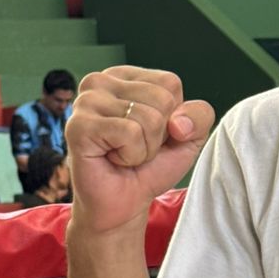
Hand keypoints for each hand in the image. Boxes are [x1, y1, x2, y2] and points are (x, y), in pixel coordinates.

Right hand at [65, 65, 214, 235]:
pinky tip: (112, 158)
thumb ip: (200, 115)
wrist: (125, 202)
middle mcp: (100, 81)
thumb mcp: (189, 137)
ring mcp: (86, 101)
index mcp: (125, 76)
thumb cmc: (151, 166)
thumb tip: (178, 123)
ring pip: (149, 118)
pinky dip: (131, 155)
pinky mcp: (78, 125)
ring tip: (123, 153)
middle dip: (158, 135)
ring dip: (145, 148)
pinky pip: (129, 133)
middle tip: (135, 147)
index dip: (172, 117)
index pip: (171, 83)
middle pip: (162, 99)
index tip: (152, 134)